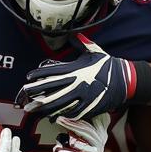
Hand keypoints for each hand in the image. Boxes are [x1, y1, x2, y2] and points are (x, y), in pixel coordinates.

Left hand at [19, 35, 147, 119]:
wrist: (125, 80)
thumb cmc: (108, 64)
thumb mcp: (94, 51)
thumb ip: (81, 43)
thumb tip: (73, 34)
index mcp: (76, 69)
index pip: (53, 72)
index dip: (39, 75)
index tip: (28, 78)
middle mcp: (77, 83)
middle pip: (53, 89)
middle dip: (37, 93)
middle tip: (24, 96)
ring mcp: (83, 96)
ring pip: (60, 103)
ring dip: (45, 107)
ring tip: (33, 109)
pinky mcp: (90, 106)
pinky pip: (72, 112)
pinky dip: (61, 115)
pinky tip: (51, 117)